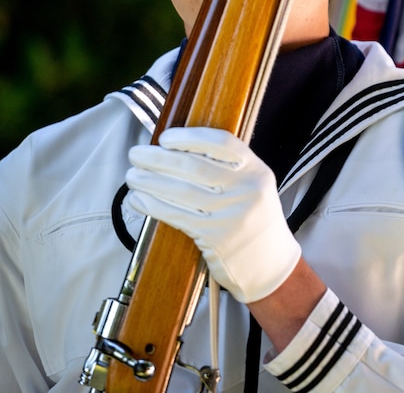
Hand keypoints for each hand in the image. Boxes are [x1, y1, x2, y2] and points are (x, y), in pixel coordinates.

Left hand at [125, 126, 300, 303]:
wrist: (271, 265)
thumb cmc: (254, 221)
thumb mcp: (252, 187)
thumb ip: (226, 169)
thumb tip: (176, 152)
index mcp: (256, 170)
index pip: (222, 144)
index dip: (190, 138)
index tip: (165, 138)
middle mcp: (246, 190)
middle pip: (195, 167)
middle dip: (159, 159)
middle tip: (136, 154)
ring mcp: (231, 215)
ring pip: (182, 192)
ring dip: (150, 182)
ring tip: (131, 176)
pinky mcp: (215, 238)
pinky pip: (178, 216)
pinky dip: (153, 206)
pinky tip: (138, 200)